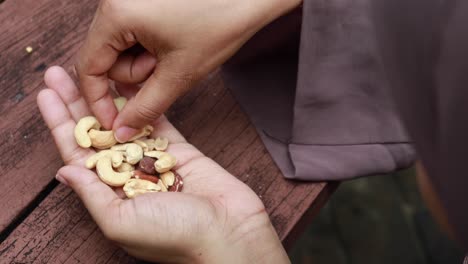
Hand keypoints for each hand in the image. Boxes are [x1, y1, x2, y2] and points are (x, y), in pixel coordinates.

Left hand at [37, 66, 289, 262]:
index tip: (47, 97)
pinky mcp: (180, 150)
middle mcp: (129, 175)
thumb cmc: (175, 237)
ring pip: (126, 122)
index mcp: (111, 195)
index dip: (61, 124)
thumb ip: (92, 195)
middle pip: (97, 133)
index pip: (79, 153)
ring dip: (107, 97)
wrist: (228, 231)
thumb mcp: (120, 222)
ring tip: (92, 70)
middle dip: (78, 104)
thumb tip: (64, 171)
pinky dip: (143, 102)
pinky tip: (129, 83)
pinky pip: (158, 121)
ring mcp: (154, 160)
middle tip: (61, 74)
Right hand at [75, 0, 301, 141]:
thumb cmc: (219, 26)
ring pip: (121, 49)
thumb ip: (145, 106)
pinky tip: (173, 44)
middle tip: (166, 69)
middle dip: (136, 74)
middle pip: (106, 58)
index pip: (89, 66)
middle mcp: (115, 1)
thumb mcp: (179, 75)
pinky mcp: (143, 1)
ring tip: (175, 52)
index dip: (99, 101)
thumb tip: (120, 130)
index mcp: (116, 14)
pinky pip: (133, 35)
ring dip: (145, 62)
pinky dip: (149, 49)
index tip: (114, 124)